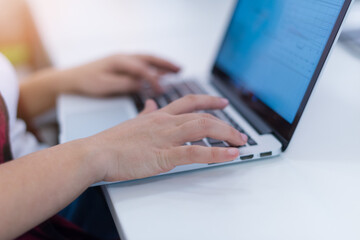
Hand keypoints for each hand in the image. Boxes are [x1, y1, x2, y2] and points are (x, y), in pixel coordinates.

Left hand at [61, 54, 179, 95]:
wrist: (71, 78)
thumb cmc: (86, 81)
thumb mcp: (104, 85)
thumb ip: (124, 84)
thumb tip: (141, 84)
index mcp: (119, 61)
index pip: (142, 69)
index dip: (154, 79)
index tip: (162, 89)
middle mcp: (123, 57)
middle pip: (149, 58)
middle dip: (166, 63)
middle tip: (180, 69)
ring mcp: (123, 60)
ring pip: (147, 60)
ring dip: (162, 65)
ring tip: (176, 71)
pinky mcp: (122, 66)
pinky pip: (142, 66)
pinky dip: (154, 69)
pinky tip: (159, 75)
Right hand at [88, 95, 247, 181]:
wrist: (96, 153)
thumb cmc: (111, 142)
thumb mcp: (132, 122)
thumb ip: (146, 113)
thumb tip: (151, 105)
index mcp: (158, 115)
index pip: (189, 101)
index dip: (209, 100)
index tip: (222, 102)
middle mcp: (165, 122)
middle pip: (202, 115)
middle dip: (225, 122)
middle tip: (239, 131)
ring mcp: (166, 138)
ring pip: (203, 128)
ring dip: (226, 134)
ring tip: (240, 141)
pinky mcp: (164, 155)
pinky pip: (196, 152)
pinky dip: (216, 153)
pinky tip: (230, 154)